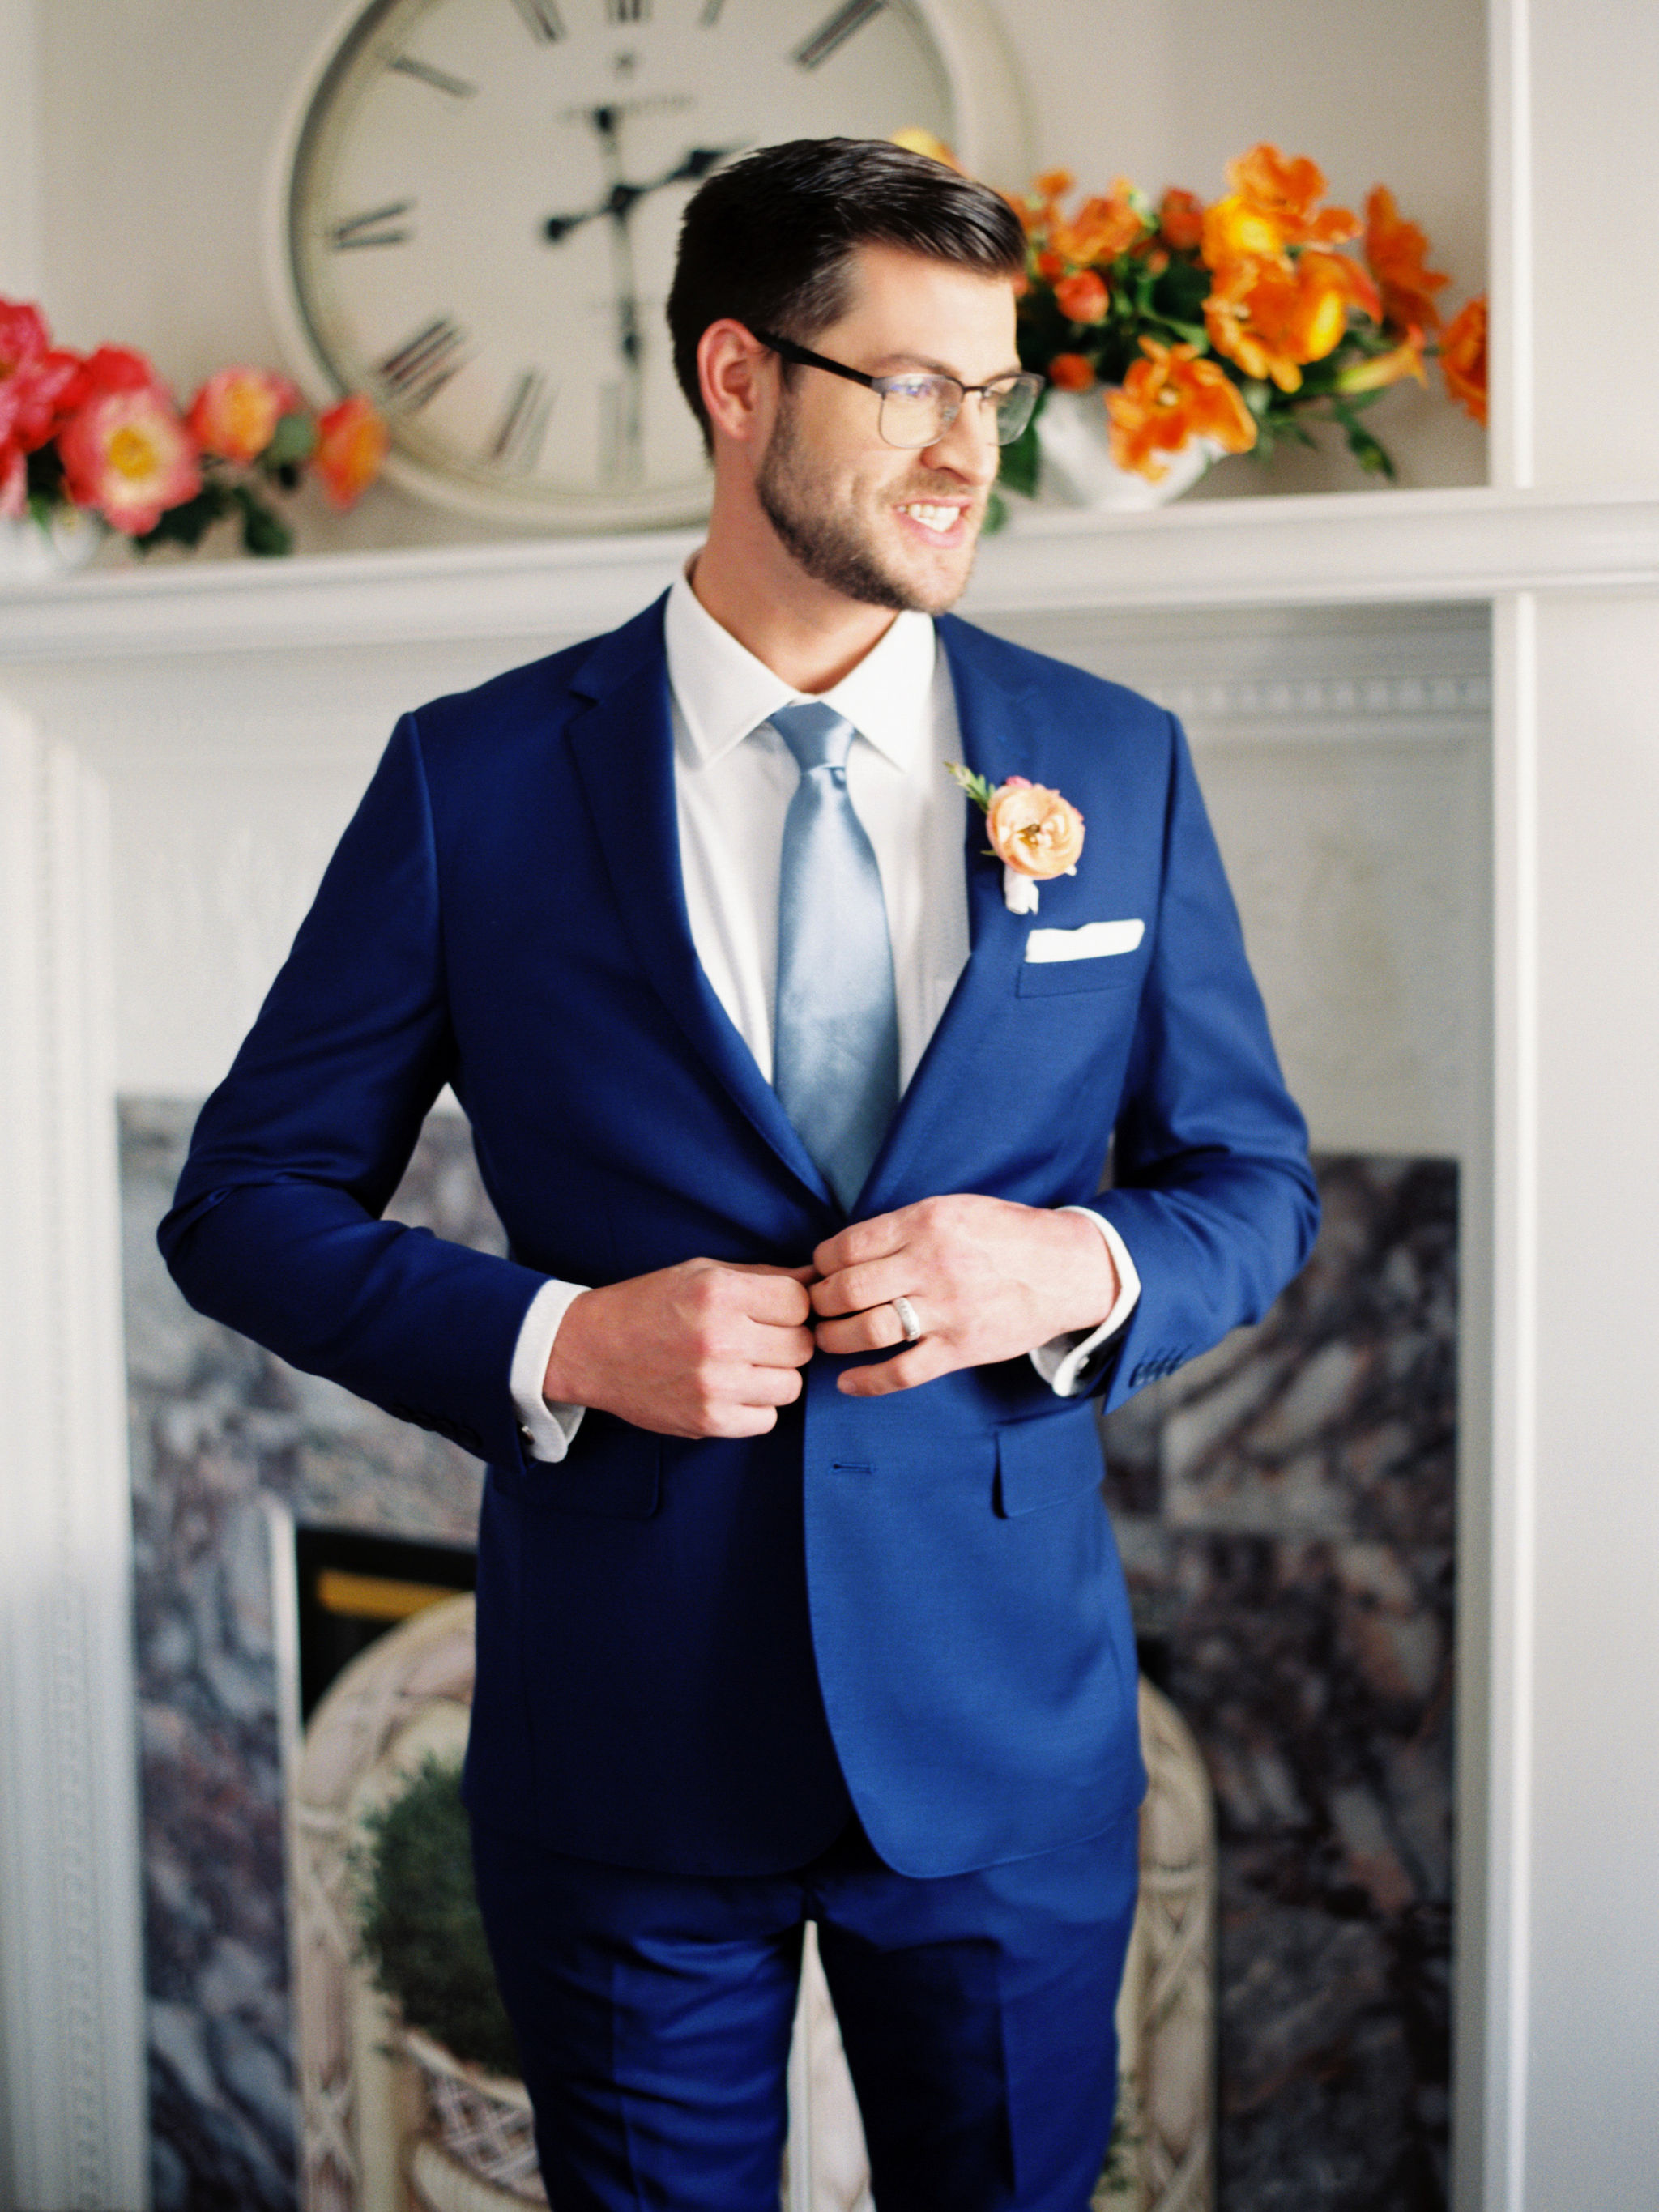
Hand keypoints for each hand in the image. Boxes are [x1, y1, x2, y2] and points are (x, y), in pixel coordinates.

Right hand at [543, 1260, 815, 1438]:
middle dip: (787, 1340)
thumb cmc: (650, 1304)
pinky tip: (731, 1389)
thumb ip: (762, 1277)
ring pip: (790, 1385)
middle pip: (802, 1345)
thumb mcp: (702, 1273)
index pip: (800, 1302)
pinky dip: (756, 1407)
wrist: (591, 1349)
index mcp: (719, 1293)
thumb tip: (818, 1279)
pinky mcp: (707, 1421)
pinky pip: (767, 1419)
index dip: (794, 1306)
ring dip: (775, 1376)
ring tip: (744, 1364)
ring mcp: (714, 1385)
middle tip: (760, 1339)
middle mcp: (720, 1339)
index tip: (776, 1310)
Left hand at [810, 1197, 1117, 1398]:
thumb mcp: (953, 1208)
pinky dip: (867, 1382)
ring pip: (867, 1331)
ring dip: (834, 1339)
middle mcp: (932, 1266)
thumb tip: (847, 1250)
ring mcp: (946, 1311)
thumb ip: (902, 1226)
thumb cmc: (1005, 1234)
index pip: (848, 1246)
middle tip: (817, 1307)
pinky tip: (847, 1382)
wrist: (1066, 1268)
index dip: (822, 1262)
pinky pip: (903, 1372)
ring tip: (826, 1338)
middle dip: (821, 1301)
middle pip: (848, 1290)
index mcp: (926, 1224)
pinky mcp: (960, 1349)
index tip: (820, 1271)